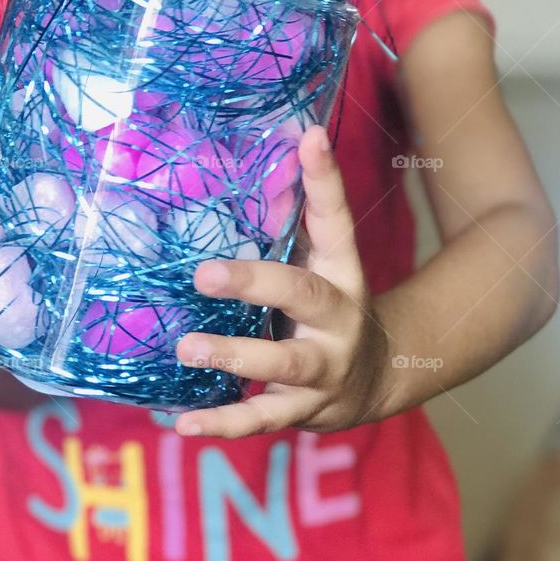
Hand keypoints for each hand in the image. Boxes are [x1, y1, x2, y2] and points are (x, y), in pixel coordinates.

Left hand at [174, 126, 390, 437]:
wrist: (377, 378)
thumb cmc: (328, 306)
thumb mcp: (323, 262)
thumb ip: (298, 220)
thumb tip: (278, 144)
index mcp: (342, 272)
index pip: (335, 219)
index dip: (325, 178)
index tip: (310, 136)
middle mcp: (339, 319)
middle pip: (303, 295)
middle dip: (254, 283)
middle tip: (204, 274)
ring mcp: (324, 368)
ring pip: (283, 363)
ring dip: (235, 356)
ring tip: (187, 348)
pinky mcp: (304, 410)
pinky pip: (261, 418)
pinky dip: (222, 424)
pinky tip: (182, 422)